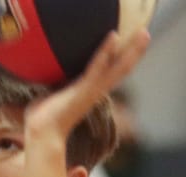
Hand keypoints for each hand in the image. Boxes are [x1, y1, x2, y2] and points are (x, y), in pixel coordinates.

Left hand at [26, 30, 150, 144]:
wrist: (40, 133)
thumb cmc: (42, 116)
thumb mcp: (51, 93)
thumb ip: (55, 84)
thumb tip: (45, 76)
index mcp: (90, 90)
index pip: (111, 71)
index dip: (121, 57)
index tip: (129, 42)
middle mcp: (96, 90)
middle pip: (122, 69)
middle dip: (134, 52)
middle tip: (145, 33)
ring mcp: (92, 91)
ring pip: (118, 69)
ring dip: (132, 51)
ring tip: (143, 34)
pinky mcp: (84, 91)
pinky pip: (96, 68)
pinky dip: (105, 52)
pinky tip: (113, 36)